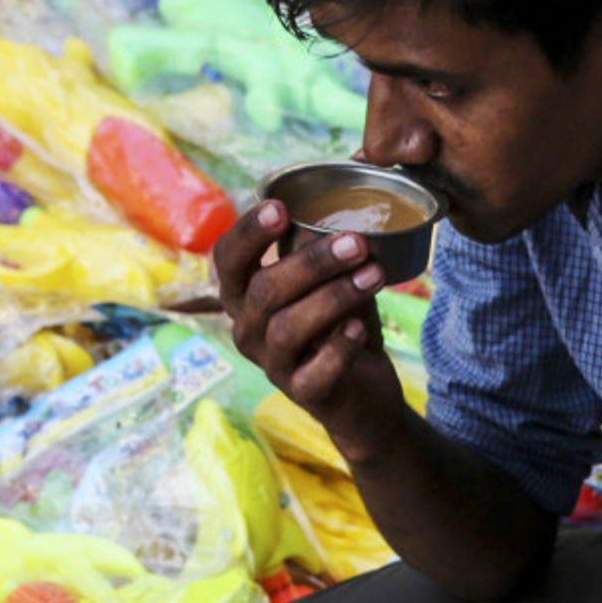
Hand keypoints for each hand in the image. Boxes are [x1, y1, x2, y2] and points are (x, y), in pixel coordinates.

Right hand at [214, 202, 409, 456]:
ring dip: (333, 297)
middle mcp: (248, 329)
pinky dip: (339, 348)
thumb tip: (337, 215)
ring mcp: (273, 364)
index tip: (280, 207)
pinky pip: (315, 372)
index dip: (248, 233)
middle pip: (264, 290)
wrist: (363, 395)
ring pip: (287, 328)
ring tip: (373, 275)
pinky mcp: (304, 394)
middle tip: (356, 242)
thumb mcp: (326, 285)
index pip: (228, 260)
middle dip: (311, 263)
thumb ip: (321, 255)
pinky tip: (360, 327)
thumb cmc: (338, 328)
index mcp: (244, 296)